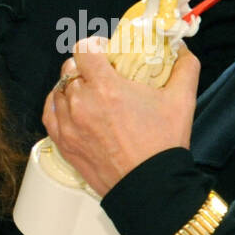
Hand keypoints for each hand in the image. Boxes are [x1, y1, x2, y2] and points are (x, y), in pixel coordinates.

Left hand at [42, 37, 199, 195]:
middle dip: (86, 67)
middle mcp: (81, 103)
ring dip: (72, 86)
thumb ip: (185, 67)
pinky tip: (71, 106)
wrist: (151, 187)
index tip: (106, 53)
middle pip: (71, 68)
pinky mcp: (63, 143)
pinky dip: (58, 105)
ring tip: (90, 94)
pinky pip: (50, 113)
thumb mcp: (182, 100)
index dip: (95, 46)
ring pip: (59, 90)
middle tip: (103, 76)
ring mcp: (69, 124)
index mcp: (106, 87)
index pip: (84, 49)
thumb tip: (181, 49)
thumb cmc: (163, 145)